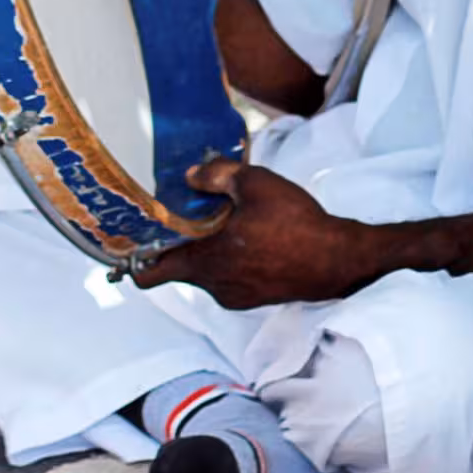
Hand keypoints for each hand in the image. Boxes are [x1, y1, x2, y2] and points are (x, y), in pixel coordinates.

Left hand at [133, 160, 376, 308]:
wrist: (337, 259)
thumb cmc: (295, 224)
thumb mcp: (256, 184)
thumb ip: (217, 176)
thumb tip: (190, 175)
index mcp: (202, 261)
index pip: (147, 273)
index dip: (135, 256)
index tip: (137, 236)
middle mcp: (212, 285)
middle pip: (179, 265)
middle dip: (183, 241)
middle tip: (194, 214)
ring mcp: (235, 295)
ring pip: (208, 270)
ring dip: (212, 249)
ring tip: (235, 220)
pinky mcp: (256, 297)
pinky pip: (232, 276)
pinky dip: (234, 259)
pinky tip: (257, 237)